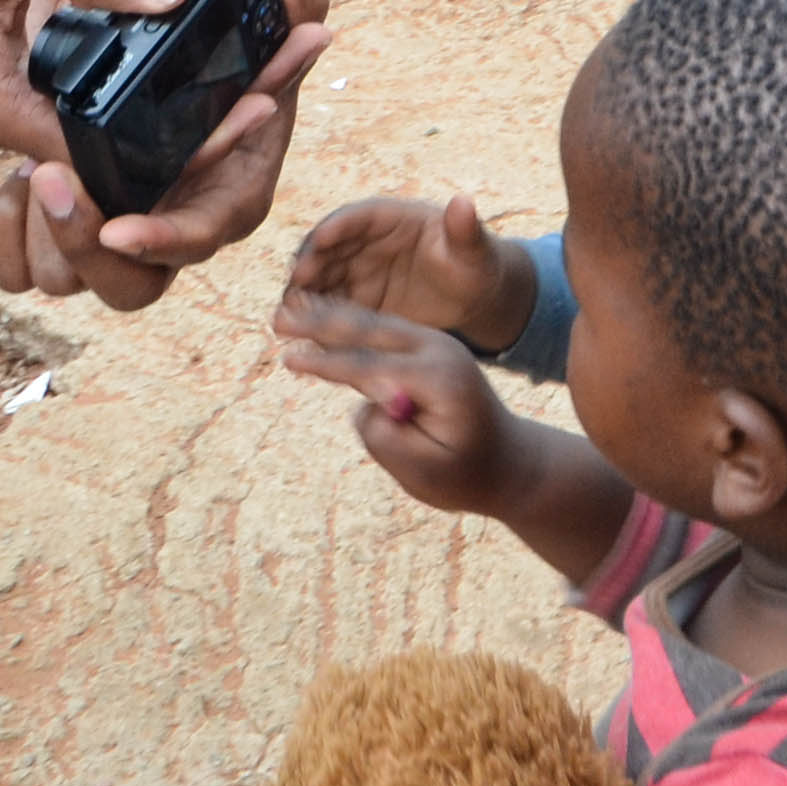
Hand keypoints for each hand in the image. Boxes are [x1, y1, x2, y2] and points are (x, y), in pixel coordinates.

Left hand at [0, 0, 331, 310]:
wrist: (129, 38)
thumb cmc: (204, 34)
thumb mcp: (258, 2)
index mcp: (228, 189)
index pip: (205, 236)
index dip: (165, 240)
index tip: (118, 227)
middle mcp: (170, 223)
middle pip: (133, 287)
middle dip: (85, 245)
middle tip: (49, 174)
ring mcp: (114, 232)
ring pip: (68, 280)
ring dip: (44, 228)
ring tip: (32, 164)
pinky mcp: (61, 231)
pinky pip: (19, 270)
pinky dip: (9, 232)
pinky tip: (15, 179)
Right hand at [271, 287, 528, 518]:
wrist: (508, 460)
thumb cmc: (465, 475)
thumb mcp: (426, 472)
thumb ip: (390, 440)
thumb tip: (362, 406)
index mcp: (438, 378)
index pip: (370, 367)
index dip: (325, 364)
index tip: (287, 358)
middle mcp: (438, 349)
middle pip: (369, 329)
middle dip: (321, 322)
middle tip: (278, 317)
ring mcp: (434, 343)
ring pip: (374, 323)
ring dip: (331, 315)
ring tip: (290, 310)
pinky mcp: (427, 346)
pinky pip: (382, 329)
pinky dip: (350, 322)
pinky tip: (322, 319)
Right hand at [289, 189, 538, 352]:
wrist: (471, 298)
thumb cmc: (474, 264)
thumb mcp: (473, 250)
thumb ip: (465, 230)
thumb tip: (463, 202)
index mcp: (391, 218)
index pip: (359, 216)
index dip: (339, 226)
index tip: (322, 239)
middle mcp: (365, 242)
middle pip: (329, 248)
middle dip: (310, 262)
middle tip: (297, 282)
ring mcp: (356, 271)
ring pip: (321, 279)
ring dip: (303, 294)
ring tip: (288, 315)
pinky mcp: (355, 301)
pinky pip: (328, 308)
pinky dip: (313, 319)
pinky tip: (301, 336)